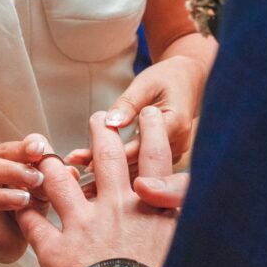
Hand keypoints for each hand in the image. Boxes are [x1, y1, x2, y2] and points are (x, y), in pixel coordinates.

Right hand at [0, 133, 49, 262]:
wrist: (3, 236)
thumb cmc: (21, 203)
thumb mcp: (38, 189)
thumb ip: (52, 178)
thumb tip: (73, 171)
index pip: (3, 150)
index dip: (20, 149)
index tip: (40, 150)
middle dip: (9, 170)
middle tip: (35, 178)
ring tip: (23, 201)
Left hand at [17, 108, 178, 266]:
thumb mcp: (184, 245)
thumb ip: (181, 211)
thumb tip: (183, 188)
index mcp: (151, 208)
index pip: (155, 157)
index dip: (153, 130)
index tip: (150, 115)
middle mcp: (116, 208)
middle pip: (107, 154)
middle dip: (102, 129)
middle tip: (100, 118)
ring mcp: (84, 227)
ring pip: (61, 178)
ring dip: (52, 162)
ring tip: (48, 152)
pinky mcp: (57, 251)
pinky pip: (34, 221)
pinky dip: (25, 210)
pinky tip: (21, 202)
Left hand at [66, 55, 200, 174]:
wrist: (188, 79)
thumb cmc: (166, 78)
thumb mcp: (146, 84)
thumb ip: (128, 104)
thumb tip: (110, 123)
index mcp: (176, 124)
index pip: (143, 146)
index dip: (114, 156)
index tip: (89, 164)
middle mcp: (179, 145)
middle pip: (140, 164)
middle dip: (107, 174)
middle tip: (78, 182)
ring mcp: (175, 155)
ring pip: (140, 171)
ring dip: (112, 179)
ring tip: (82, 188)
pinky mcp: (168, 159)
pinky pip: (143, 168)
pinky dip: (121, 174)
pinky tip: (98, 182)